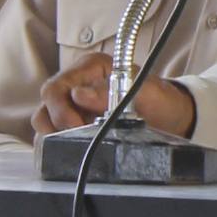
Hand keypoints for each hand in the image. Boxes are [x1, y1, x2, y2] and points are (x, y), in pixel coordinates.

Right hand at [35, 51, 196, 139]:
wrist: (172, 116)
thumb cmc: (160, 99)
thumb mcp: (146, 91)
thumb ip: (113, 90)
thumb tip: (79, 95)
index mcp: (90, 68)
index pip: (56, 87)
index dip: (60, 110)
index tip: (77, 127)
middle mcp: (77, 83)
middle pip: (46, 104)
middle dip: (57, 125)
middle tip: (79, 138)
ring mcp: (73, 104)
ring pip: (44, 120)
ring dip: (55, 136)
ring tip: (79, 144)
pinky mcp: (75, 123)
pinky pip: (53, 134)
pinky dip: (59, 144)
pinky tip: (78, 148)